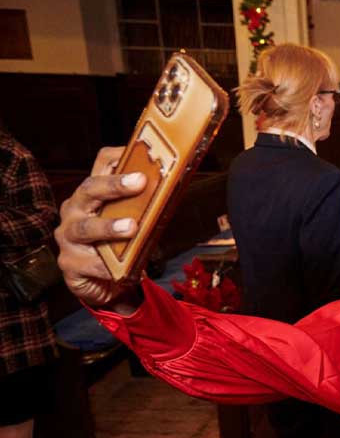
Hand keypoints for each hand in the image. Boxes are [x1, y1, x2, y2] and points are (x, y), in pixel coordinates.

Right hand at [54, 147, 143, 312]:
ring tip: (131, 227)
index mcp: (92, 195)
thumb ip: (145, 210)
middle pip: (89, 190)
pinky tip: (124, 269)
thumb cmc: (119, 249)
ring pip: (86, 228)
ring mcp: (68, 237)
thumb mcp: (134, 225)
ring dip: (109, 227)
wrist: (105, 286)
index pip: (101, 166)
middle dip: (114, 185)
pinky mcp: (70, 264)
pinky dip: (108, 267)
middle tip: (139, 182)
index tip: (140, 152)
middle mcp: (75, 211)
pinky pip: (90, 264)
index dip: (118, 157)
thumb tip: (173, 193)